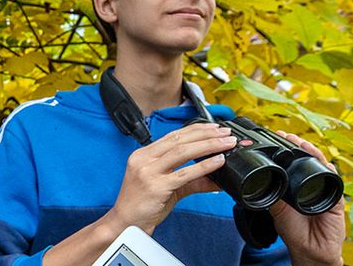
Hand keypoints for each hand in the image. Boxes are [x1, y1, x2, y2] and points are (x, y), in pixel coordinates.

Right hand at [102, 123, 237, 233]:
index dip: (196, 130)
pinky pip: (184, 173)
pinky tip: (217, 162)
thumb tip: (217, 178)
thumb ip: (192, 180)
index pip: (173, 135)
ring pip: (183, 152)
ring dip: (208, 146)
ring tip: (226, 144)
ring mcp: (149, 172)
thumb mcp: (167, 186)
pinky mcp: (156, 187)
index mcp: (143, 155)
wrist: (126, 223)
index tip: (214, 128)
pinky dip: (204, 166)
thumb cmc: (142, 205)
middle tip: (225, 134)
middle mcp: (144, 159)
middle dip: (206, 134)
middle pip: (179, 140)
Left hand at [270, 131, 345, 265]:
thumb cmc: (294, 231)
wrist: (309, 250)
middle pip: (309, 160)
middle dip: (300, 146)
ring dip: (314, 153)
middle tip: (288, 135)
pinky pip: (334, 181)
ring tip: (303, 144)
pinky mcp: (336, 199)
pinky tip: (324, 163)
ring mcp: (324, 190)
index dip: (288, 149)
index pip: (294, 162)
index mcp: (297, 185)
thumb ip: (272, 194)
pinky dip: (329, 171)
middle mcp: (312, 184)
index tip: (278, 136)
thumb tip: (258, 179)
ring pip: (321, 166)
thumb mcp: (277, 209)